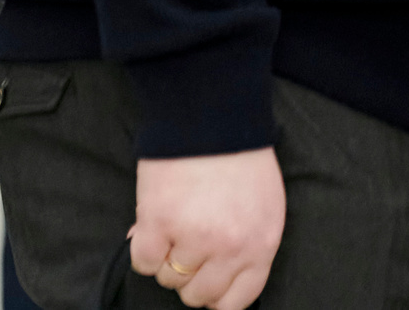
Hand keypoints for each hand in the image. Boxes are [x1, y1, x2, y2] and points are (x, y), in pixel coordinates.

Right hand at [128, 149, 285, 308]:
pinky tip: (154, 223)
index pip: (237, 302)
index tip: (208, 285)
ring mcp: (194, 238)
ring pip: (169, 279)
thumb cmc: (241, 158)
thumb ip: (247, 245)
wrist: (213, 116)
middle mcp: (231, 248)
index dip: (218, 298)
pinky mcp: (160, 223)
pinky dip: (144, 247)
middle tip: (188, 245)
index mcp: (261, 244)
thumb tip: (213, 276)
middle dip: (190, 276)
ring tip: (176, 223)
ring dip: (167, 257)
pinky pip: (143, 261)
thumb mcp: (264, 205)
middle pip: (198, 295)